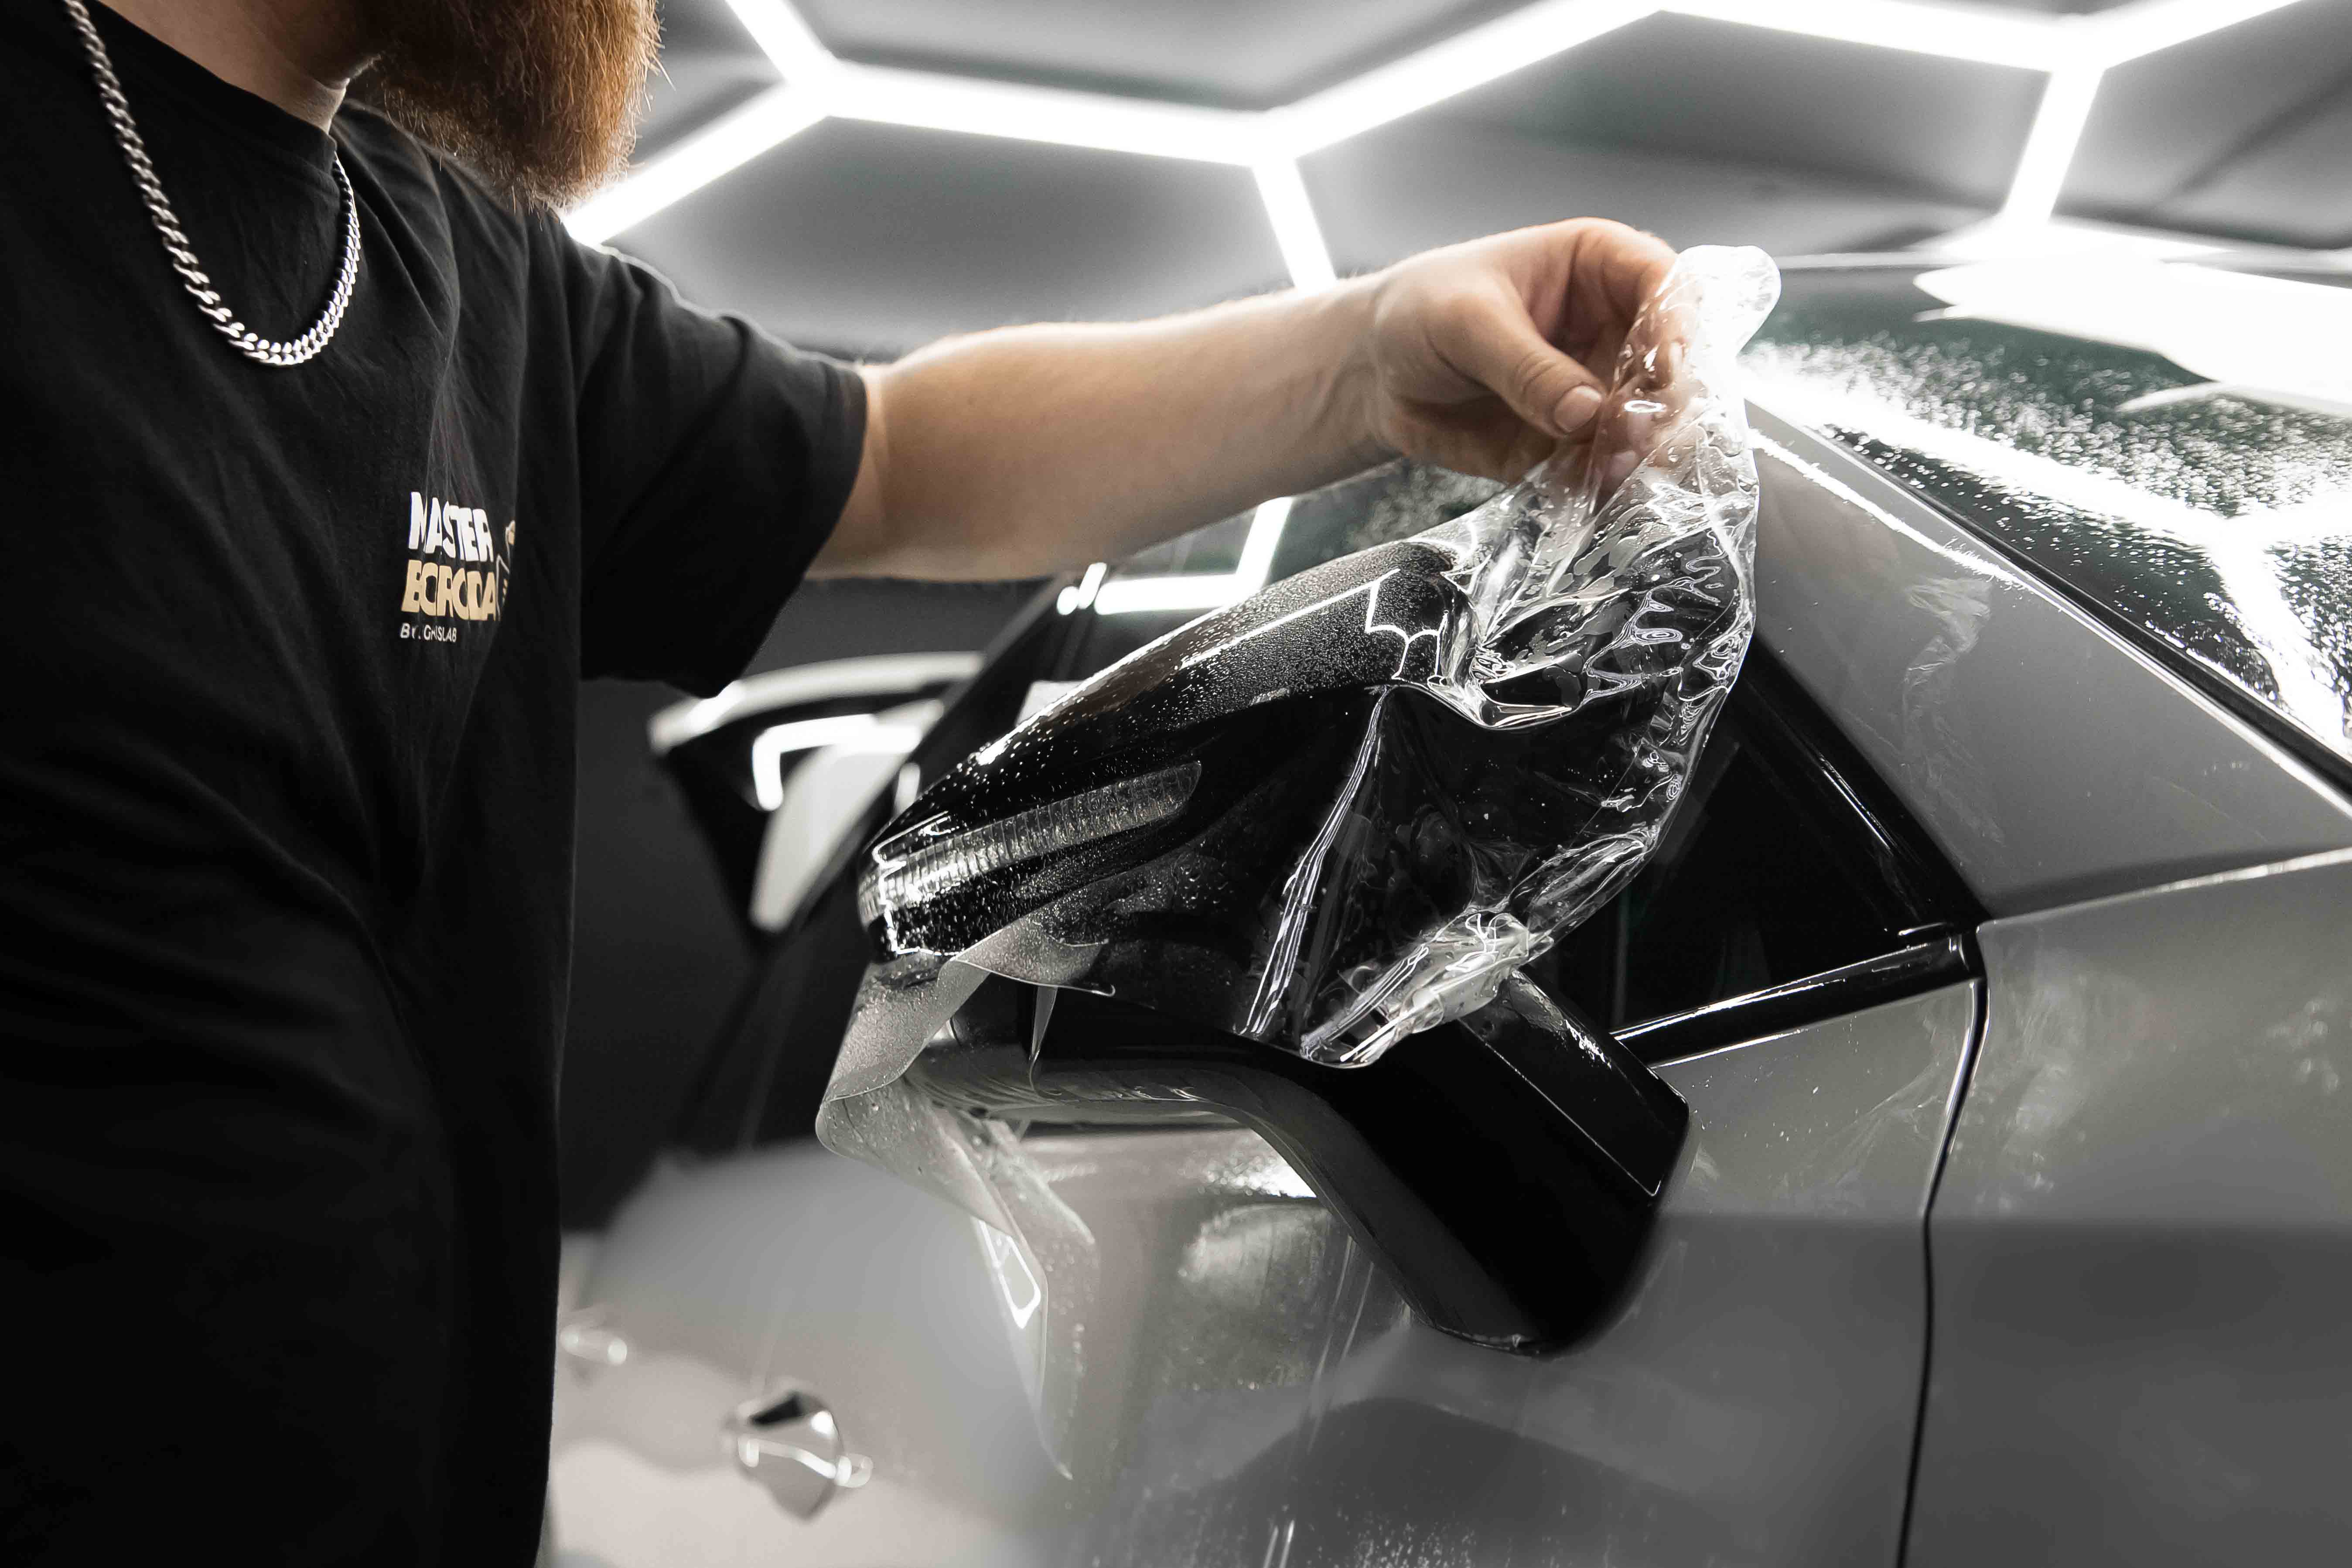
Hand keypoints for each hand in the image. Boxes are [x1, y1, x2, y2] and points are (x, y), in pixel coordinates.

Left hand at [1351, 218, 1679, 482]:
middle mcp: (1609, 328)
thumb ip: (1527, 367)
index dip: (1677, 324)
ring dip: (1636, 451)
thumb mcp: (1466, 322)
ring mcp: (1595, 389)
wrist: (1373, 371)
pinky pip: (1599, 467)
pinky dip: (1597, 483)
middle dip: (1659, 402)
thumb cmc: (1418, 311)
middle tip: (1632, 432)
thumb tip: (1587, 412)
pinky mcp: (1569, 443)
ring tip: (1611, 468)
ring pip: (1645, 423)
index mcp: (1596, 267)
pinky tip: (1585, 491)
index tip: (1665, 367)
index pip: (1665, 284)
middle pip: (1669, 365)